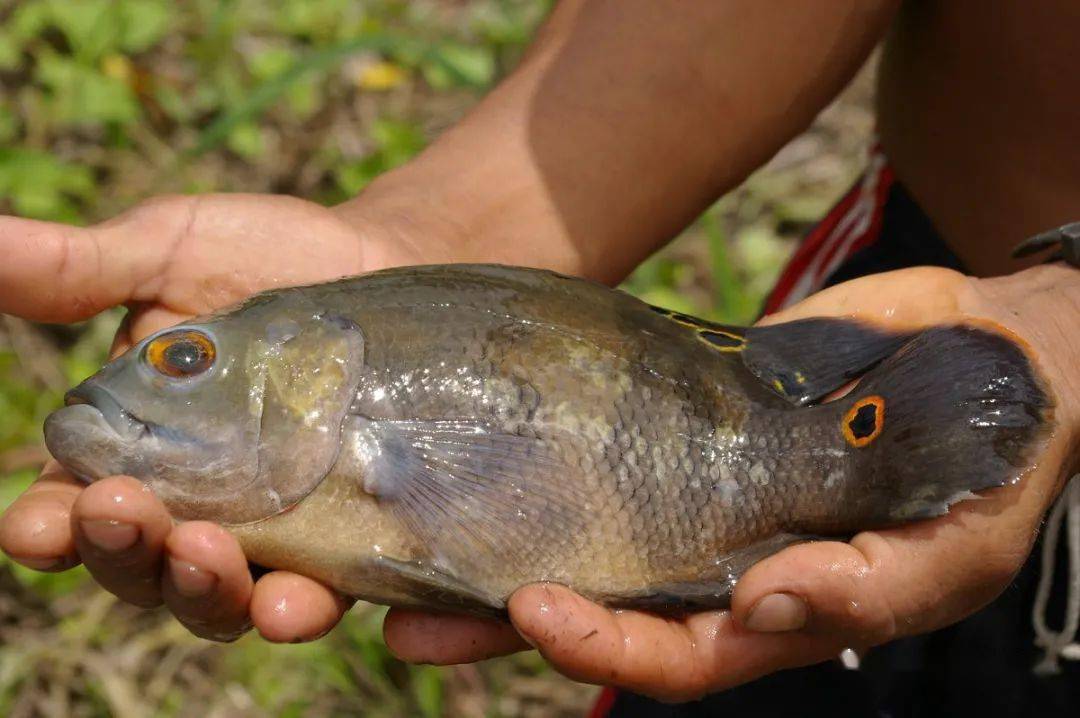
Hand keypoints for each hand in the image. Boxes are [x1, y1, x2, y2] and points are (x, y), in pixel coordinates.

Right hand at [0, 193, 424, 641]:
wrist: (385, 255)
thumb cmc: (268, 255)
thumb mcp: (170, 249)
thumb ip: (79, 268)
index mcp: (135, 449)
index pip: (71, 509)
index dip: (47, 527)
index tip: (35, 525)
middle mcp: (197, 503)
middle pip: (141, 565)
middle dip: (124, 552)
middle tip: (127, 514)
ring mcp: (276, 527)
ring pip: (222, 597)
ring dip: (203, 593)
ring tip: (208, 557)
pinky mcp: (350, 534)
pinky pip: (321, 593)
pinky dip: (300, 610)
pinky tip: (295, 604)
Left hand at [383, 265, 1079, 700]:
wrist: (994, 358)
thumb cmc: (993, 470)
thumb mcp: (951, 549)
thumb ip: (866, 588)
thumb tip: (763, 610)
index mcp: (777, 613)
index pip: (676, 654)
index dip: (605, 647)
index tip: (533, 613)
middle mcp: (720, 563)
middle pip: (601, 608)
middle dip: (507, 623)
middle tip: (413, 619)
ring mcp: (695, 491)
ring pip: (583, 533)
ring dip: (495, 549)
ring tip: (397, 556)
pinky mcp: (686, 420)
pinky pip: (607, 442)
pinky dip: (546, 455)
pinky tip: (473, 447)